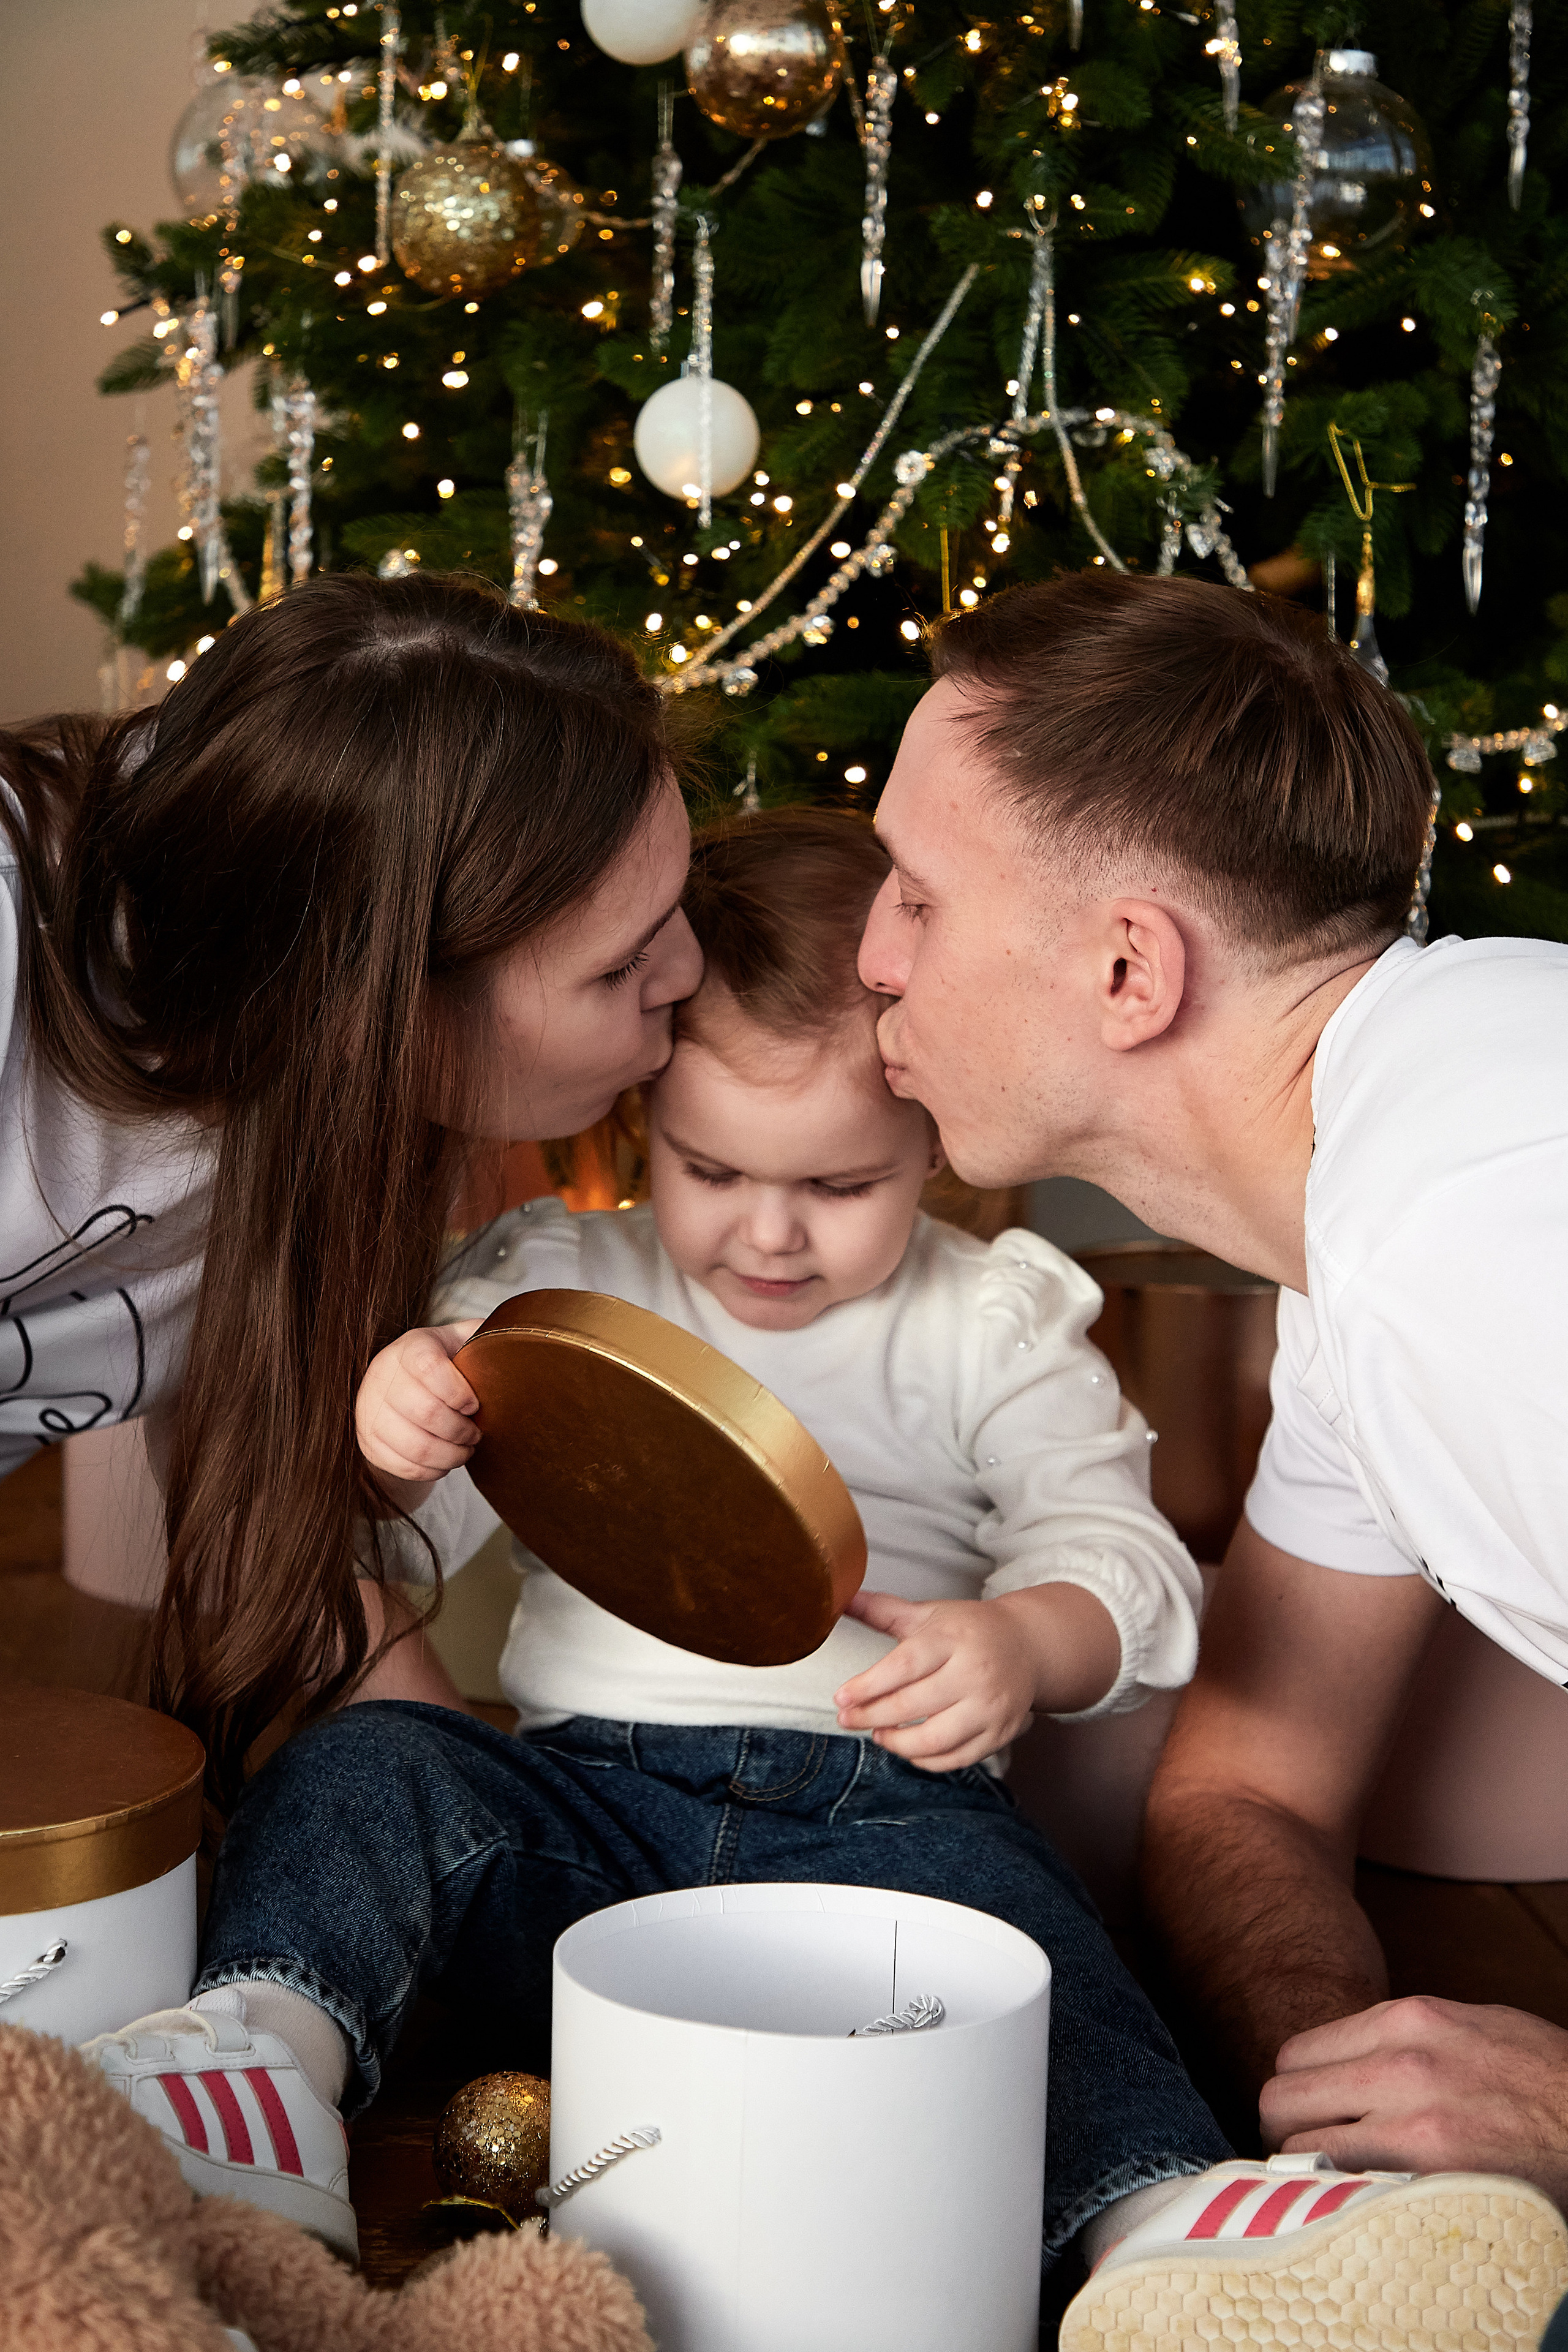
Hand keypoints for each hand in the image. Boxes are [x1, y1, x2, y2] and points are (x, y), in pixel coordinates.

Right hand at [355, 1321, 480, 1504]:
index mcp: (409, 1348)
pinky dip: (433, 1470)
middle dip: (461, 1431)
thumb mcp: (462, 1340)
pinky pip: (404, 1466)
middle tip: (476, 1434)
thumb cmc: (444, 1363)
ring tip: (465, 1450)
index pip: (429, 1367)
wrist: (400, 1384)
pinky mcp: (369, 1442)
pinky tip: (445, 1461)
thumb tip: (518, 1338)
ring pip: (416, 1447)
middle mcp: (382, 1377)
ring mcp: (370, 1412)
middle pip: (426, 1413)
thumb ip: (485, 1337)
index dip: (458, 1391)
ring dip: (451, 1455)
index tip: (475, 1404)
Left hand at [833, 1591, 1041, 1771]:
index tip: (841, 1698)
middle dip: (872, 1716)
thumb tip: (841, 1596)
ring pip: (936, 1739)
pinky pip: (958, 1758)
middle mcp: (975, 1672)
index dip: (868, 1686)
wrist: (1028, 1645)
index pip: (904, 1666)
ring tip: (878, 1734)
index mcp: (953, 1638)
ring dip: (898, 1743)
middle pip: (914, 1704)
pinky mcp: (1001, 1732)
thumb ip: (884, 1610)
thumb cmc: (971, 1629)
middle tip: (847, 1719)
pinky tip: (909, 1749)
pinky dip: (927, 1760)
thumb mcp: (929, 1614)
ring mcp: (991, 1706)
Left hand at [1262, 1994, 1567, 2205]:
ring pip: (1302, 2154)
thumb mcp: (1469, 2028)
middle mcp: (1400, 2067)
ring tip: (1338, 2184)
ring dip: (1309, 2173)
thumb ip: (1402, 2039)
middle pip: (1281, 2102)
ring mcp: (1415, 2129)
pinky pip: (1347, 2195)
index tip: (1311, 2116)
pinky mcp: (1433, 2183)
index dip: (1298, 2092)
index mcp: (1407, 2020)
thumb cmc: (1540, 2080)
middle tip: (1310, 2156)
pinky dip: (1342, 2203)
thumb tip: (1343, 2064)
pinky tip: (1365, 2205)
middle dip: (1287, 2131)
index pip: (1294, 2056)